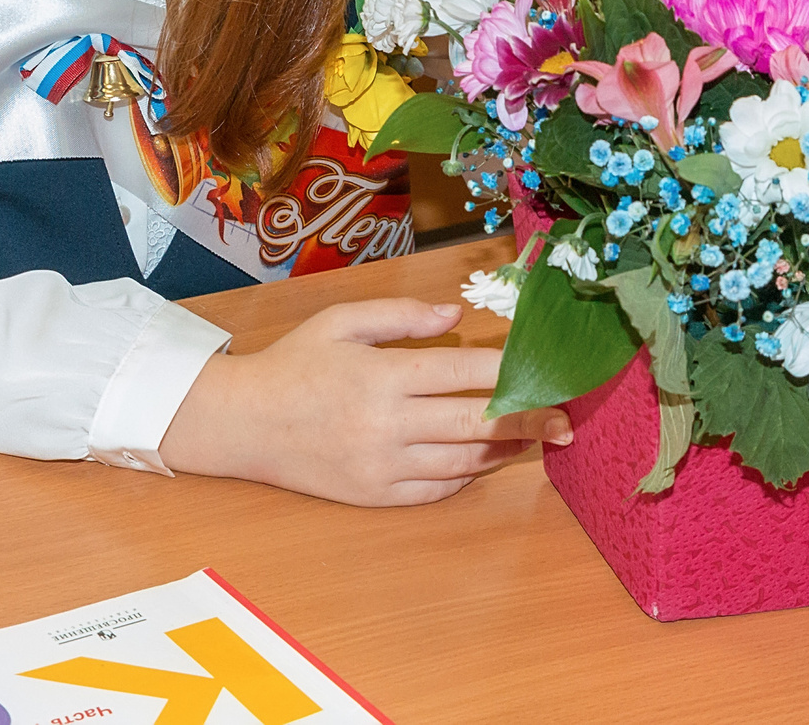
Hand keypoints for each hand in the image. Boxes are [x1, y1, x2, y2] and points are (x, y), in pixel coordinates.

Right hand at [158, 298, 568, 506]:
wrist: (242, 424)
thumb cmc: (293, 365)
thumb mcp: (340, 322)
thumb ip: (402, 314)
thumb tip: (459, 316)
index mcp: (382, 376)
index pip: (465, 373)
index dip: (512, 371)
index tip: (546, 369)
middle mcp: (387, 425)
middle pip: (477, 424)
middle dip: (528, 420)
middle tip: (566, 420)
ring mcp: (384, 466)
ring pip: (464, 460)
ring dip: (505, 449)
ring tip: (536, 438)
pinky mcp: (377, 495)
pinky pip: (438, 487)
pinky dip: (469, 472)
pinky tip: (487, 457)